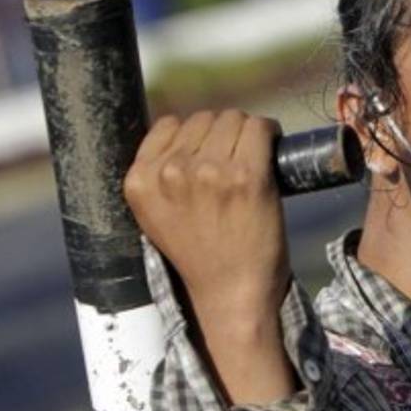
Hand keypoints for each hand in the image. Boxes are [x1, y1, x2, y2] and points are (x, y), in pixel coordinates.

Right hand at [125, 111, 296, 402]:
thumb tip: (184, 129)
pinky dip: (268, 132)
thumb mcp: (157, 212)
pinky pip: (259, 127)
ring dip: (245, 133)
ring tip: (249, 162)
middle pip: (203, 118)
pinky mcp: (246, 175)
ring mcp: (209, 171)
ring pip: (232, 118)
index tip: (209, 153)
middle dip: (221, 135)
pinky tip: (270, 148)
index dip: (194, 137)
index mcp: (139, 180)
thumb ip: (160, 173)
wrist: (231, 292)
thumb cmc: (201, 254)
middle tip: (234, 162)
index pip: (168, 124)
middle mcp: (170, 172)